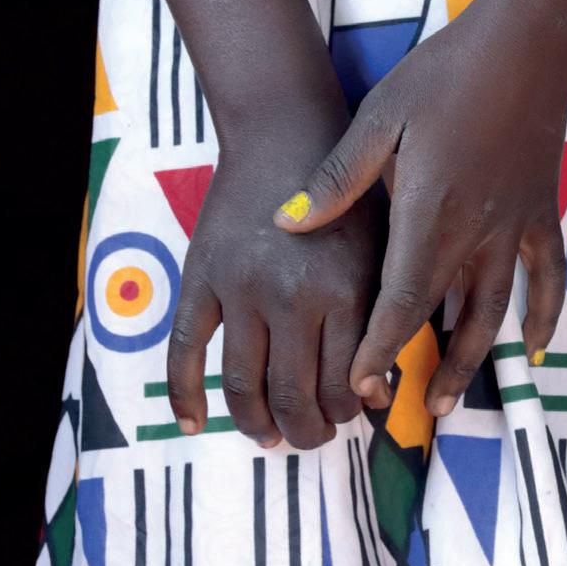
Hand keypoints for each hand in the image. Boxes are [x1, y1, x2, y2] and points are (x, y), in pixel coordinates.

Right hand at [167, 99, 382, 449]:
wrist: (285, 127)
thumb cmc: (349, 186)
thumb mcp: (380, 243)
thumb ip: (381, 314)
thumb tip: (376, 397)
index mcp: (346, 287)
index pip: (346, 381)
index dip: (347, 411)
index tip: (349, 416)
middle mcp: (293, 295)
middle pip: (293, 395)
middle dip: (305, 430)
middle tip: (310, 438)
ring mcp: (242, 289)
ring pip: (242, 385)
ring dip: (256, 423)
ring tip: (269, 435)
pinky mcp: (202, 278)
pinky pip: (185, 352)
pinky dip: (185, 395)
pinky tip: (193, 423)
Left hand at [276, 12, 566, 416]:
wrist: (525, 40)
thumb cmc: (446, 73)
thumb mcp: (379, 118)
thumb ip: (337, 179)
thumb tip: (285, 225)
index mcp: (429, 215)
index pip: (399, 304)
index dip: (377, 352)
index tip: (356, 388)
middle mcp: (475, 233)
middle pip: (445, 320)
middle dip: (418, 371)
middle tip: (393, 411)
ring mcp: (514, 225)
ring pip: (495, 311)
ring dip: (472, 361)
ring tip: (448, 403)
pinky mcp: (542, 209)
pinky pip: (547, 275)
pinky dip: (543, 315)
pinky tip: (532, 348)